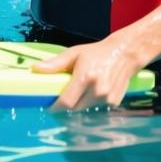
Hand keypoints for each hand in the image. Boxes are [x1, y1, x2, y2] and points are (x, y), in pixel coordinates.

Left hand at [32, 37, 146, 110]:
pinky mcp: (114, 102)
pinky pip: (96, 107)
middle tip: (63, 95)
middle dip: (66, 105)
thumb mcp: (74, 53)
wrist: (125, 53)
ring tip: (81, 89)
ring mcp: (107, 98)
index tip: (48, 105)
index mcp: (85, 77)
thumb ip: (55, 64)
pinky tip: (94, 90)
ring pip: (85, 109)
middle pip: (75, 108)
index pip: (66, 102)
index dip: (55, 107)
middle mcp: (97, 91)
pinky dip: (92, 102)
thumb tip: (35, 69)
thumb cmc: (96, 52)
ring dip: (80, 103)